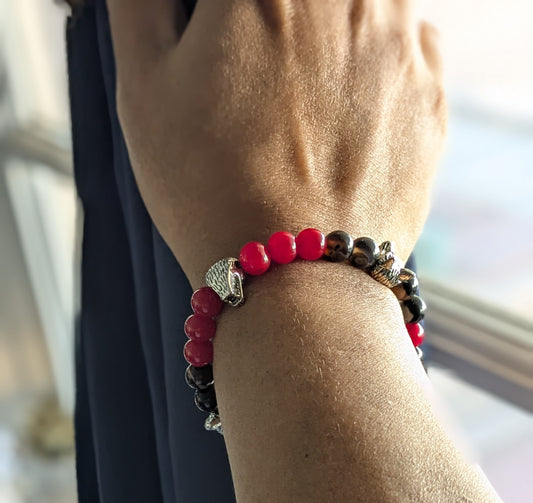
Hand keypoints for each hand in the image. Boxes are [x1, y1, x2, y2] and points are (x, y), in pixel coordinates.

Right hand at [108, 0, 444, 285]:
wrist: (298, 276)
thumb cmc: (210, 187)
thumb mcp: (144, 83)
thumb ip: (143, 2)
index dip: (220, 20)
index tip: (216, 46)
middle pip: (304, 0)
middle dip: (271, 22)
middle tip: (251, 77)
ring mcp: (402, 41)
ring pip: (358, 6)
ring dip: (325, 34)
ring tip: (296, 102)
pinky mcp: (431, 93)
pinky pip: (405, 47)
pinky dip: (372, 66)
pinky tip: (341, 117)